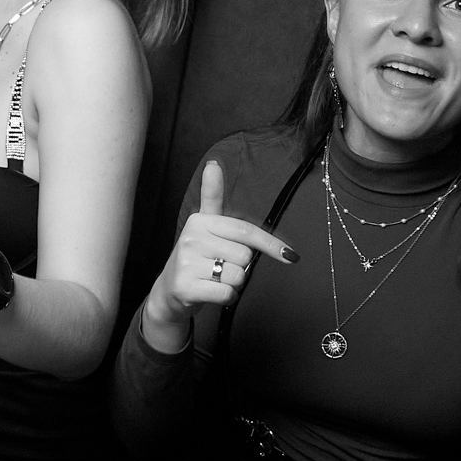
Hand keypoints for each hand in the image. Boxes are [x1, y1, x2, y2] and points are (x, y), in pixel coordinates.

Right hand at [141, 162, 295, 353]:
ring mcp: (186, 263)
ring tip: (214, 279)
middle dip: (240, 266)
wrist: (169, 290)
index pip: (245, 231)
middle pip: (244, 256)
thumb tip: (213, 163)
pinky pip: (226, 293)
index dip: (271, 244)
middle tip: (220, 266)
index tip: (291, 255)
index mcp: (199, 220)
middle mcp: (191, 238)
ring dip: (234, 284)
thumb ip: (212, 196)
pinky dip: (226, 297)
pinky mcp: (186, 287)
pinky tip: (211, 291)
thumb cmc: (196, 256)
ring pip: (238, 276)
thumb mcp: (204, 225)